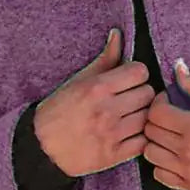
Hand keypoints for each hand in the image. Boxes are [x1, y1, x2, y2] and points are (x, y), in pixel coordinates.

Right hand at [34, 29, 155, 177]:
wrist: (42, 147)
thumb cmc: (59, 110)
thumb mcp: (78, 81)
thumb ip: (104, 60)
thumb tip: (118, 35)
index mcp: (97, 88)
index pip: (140, 72)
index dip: (136, 75)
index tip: (128, 81)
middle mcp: (106, 110)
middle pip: (148, 94)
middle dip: (141, 94)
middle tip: (130, 99)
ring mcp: (112, 134)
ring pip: (148, 118)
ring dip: (142, 116)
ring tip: (130, 117)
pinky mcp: (114, 155)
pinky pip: (144, 142)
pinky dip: (140, 138)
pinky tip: (129, 134)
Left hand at [143, 61, 189, 189]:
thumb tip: (178, 67)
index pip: (156, 113)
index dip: (159, 104)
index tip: (168, 102)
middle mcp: (186, 149)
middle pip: (151, 132)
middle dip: (157, 121)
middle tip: (170, 119)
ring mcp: (186, 170)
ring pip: (150, 153)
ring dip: (157, 143)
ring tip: (170, 138)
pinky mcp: (188, 186)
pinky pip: (159, 174)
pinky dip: (161, 165)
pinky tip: (174, 156)